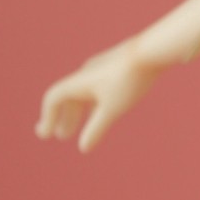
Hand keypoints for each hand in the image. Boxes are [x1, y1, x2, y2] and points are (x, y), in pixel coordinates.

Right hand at [35, 40, 164, 152]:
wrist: (153, 50)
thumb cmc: (130, 80)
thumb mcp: (112, 109)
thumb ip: (96, 128)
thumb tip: (83, 148)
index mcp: (79, 82)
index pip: (54, 98)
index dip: (48, 117)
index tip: (46, 134)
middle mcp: (86, 74)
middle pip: (68, 98)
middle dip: (63, 118)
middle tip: (60, 136)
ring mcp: (101, 70)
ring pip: (83, 94)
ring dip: (78, 112)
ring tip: (77, 129)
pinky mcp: (116, 68)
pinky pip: (97, 89)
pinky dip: (93, 104)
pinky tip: (102, 112)